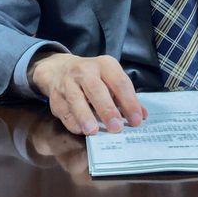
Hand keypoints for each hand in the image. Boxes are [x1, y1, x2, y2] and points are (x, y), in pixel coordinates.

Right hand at [29, 52, 147, 134]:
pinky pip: (64, 111)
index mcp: (105, 65)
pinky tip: (81, 130)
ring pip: (76, 99)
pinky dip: (72, 122)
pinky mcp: (55, 97)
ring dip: (85, 116)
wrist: (60, 69)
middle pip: (96, 89)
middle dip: (107, 109)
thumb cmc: (93, 77)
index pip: (119, 82)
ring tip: (94, 131)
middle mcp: (85, 71)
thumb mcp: (111, 79)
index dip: (129, 102)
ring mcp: (68, 83)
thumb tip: (141, 116)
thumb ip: (125, 97)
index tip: (136, 120)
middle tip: (116, 127)